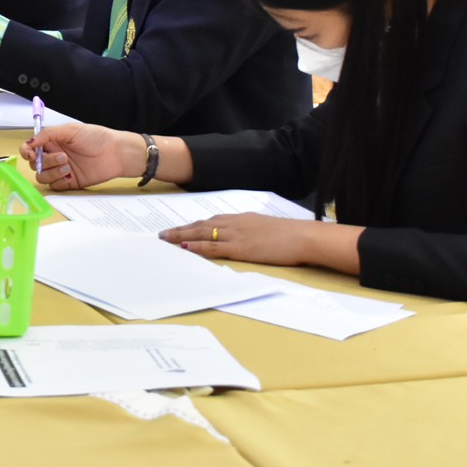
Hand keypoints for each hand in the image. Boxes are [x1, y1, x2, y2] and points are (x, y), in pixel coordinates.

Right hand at [21, 124, 140, 190]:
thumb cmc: (96, 137)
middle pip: (35, 164)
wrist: (115, 153)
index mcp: (52, 142)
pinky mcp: (69, 183)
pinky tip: (70, 174)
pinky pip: (55, 186)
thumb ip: (47, 134)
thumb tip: (30, 142)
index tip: (31, 154)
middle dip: (45, 162)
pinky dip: (59, 181)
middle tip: (62, 157)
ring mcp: (60, 170)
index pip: (30, 148)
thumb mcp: (70, 130)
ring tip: (68, 166)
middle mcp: (54, 156)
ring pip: (43, 177)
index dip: (26, 152)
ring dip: (52, 172)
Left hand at [158, 212, 319, 265]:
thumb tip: (242, 236)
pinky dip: (198, 246)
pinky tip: (185, 247)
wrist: (302, 236)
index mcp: (241, 218)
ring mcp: (236, 235)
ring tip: (166, 239)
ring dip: (182, 236)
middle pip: (201, 224)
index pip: (211, 220)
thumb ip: (250, 230)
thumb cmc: (289, 235)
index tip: (180, 227)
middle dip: (181, 229)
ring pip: (202, 233)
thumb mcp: (265, 227)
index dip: (193, 224)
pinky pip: (213, 247)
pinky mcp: (240, 248)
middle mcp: (234, 223)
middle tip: (163, 233)